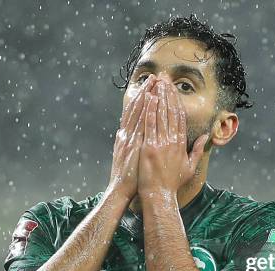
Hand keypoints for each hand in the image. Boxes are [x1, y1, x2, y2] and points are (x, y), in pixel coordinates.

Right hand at [108, 74, 155, 199]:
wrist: (120, 191)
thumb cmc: (128, 179)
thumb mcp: (127, 158)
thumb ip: (130, 145)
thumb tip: (130, 135)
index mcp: (126, 137)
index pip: (135, 114)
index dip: (143, 99)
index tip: (151, 87)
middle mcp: (126, 134)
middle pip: (137, 108)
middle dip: (145, 91)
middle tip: (154, 77)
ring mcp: (129, 137)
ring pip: (138, 112)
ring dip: (145, 95)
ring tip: (153, 81)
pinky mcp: (132, 143)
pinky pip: (140, 123)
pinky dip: (144, 110)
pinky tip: (150, 98)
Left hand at [137, 80, 208, 195]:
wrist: (160, 195)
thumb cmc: (173, 183)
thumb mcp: (190, 166)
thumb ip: (198, 150)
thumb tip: (206, 136)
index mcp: (181, 144)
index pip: (180, 118)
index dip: (176, 101)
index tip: (173, 89)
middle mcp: (172, 141)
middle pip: (171, 112)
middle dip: (167, 94)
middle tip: (164, 79)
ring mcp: (161, 144)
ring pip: (160, 115)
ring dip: (158, 97)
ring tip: (156, 83)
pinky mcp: (149, 147)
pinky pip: (149, 125)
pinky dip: (149, 111)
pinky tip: (148, 98)